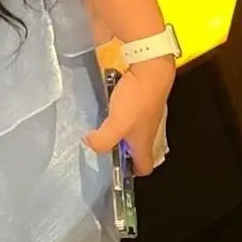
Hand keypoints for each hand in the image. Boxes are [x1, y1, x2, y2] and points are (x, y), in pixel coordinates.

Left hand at [84, 57, 174, 175]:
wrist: (151, 69)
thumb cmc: (135, 101)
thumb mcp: (115, 125)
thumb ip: (102, 140)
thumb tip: (89, 143)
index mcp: (145, 143)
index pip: (145, 167)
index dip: (132, 172)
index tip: (116, 168)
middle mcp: (150, 131)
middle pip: (141, 150)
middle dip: (126, 152)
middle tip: (108, 145)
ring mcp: (149, 115)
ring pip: (137, 131)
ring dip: (123, 132)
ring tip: (105, 127)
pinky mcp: (146, 99)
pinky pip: (135, 114)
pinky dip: (124, 115)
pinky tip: (111, 107)